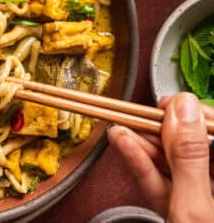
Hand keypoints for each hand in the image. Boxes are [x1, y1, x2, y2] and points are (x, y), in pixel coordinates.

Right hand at [108, 92, 213, 221]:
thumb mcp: (192, 208)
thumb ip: (187, 157)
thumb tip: (182, 107)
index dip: (192, 113)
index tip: (168, 105)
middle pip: (190, 145)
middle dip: (157, 129)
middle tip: (134, 116)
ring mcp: (198, 198)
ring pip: (171, 162)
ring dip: (141, 144)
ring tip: (117, 128)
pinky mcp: (178, 210)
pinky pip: (160, 180)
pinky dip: (139, 163)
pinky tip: (122, 144)